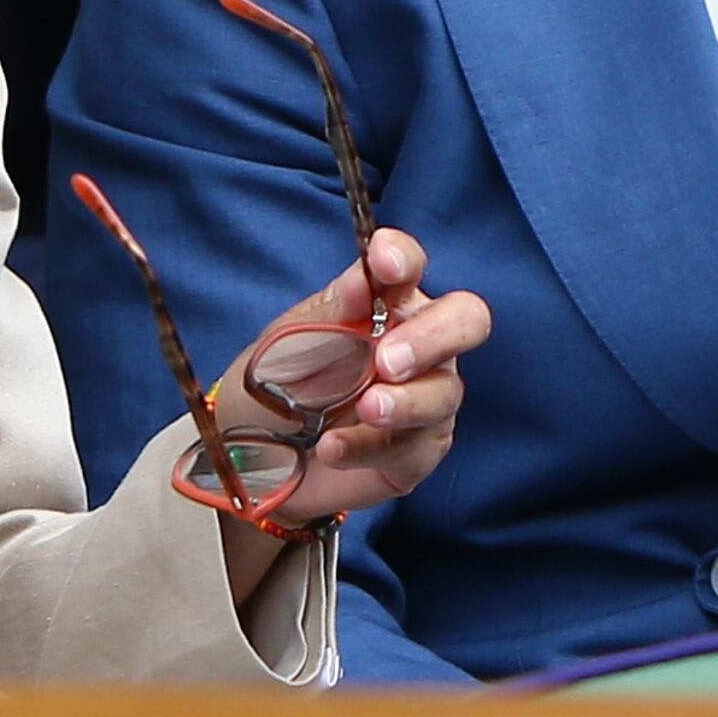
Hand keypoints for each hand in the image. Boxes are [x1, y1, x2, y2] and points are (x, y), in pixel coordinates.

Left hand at [196, 229, 486, 602]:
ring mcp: (424, 399)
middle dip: (434, 336)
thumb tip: (363, 280)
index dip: (404, 258)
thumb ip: (332, 314)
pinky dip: (369, 446)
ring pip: (444, 392)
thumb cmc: (276, 384)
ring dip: (405, 401)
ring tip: (364, 408)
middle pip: (466, 321)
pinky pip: (411, 448)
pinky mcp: (415, 453)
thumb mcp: (290, 343)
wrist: (251, 458)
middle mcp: (419, 345)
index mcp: (386, 304)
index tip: (383, 260)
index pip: (409, 267)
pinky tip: (331, 447)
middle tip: (388, 360)